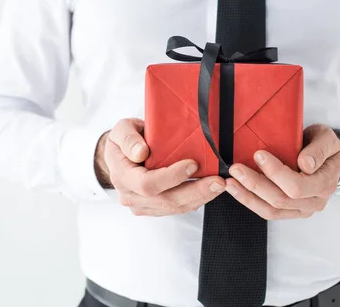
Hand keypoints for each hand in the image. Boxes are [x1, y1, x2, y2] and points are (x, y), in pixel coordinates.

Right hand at [95, 118, 225, 216]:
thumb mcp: (121, 129)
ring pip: (174, 208)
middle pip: (165, 200)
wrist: (120, 155)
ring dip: (199, 198)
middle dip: (195, 191)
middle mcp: (130, 196)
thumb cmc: (123, 140)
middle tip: (218, 181)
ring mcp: (142, 205)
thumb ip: (128, 139)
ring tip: (219, 186)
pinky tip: (209, 190)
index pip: (147, 184)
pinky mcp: (154, 209)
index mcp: (122, 176)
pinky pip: (176, 209)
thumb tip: (140, 153)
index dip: (172, 177)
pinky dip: (195, 200)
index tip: (192, 164)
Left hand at [225, 124, 339, 219]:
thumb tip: (306, 164)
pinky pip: (267, 212)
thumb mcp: (327, 139)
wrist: (326, 157)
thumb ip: (319, 149)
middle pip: (281, 199)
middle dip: (255, 184)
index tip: (258, 155)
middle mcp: (315, 201)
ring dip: (247, 195)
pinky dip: (249, 201)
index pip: (298, 185)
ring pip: (271, 209)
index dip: (276, 172)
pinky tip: (235, 189)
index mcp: (325, 184)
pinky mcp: (288, 211)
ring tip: (230, 181)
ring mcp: (301, 209)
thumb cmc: (325, 146)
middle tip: (236, 168)